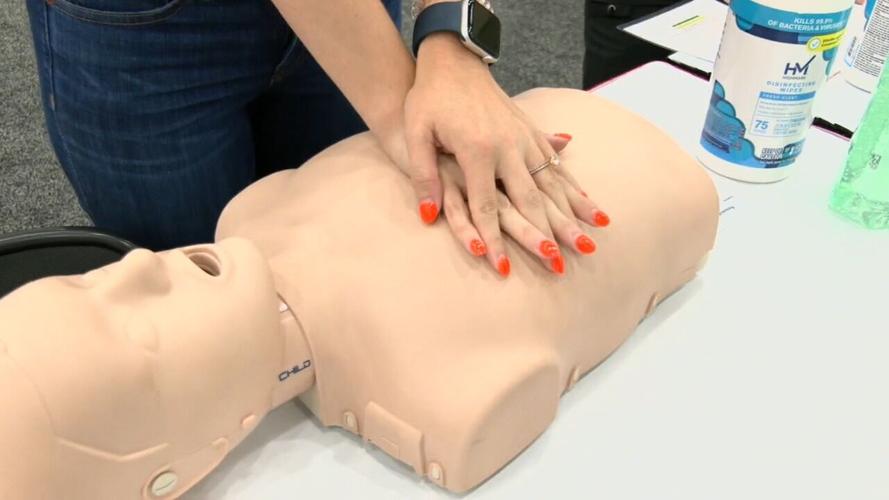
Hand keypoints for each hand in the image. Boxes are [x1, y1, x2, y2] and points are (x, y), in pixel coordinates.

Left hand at [404, 33, 605, 274]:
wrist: (453, 61)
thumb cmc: (429, 100)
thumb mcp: (416, 135)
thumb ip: (424, 175)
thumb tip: (428, 216)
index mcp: (476, 150)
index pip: (485, 207)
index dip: (493, 241)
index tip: (503, 269)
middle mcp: (507, 147)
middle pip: (529, 201)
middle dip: (546, 236)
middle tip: (560, 266)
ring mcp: (523, 138)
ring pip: (552, 184)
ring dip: (572, 215)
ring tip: (591, 242)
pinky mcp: (532, 131)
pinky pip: (557, 165)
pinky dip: (575, 189)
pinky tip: (592, 206)